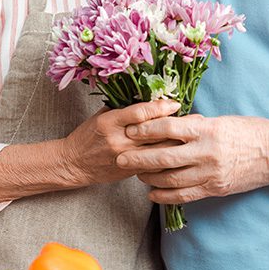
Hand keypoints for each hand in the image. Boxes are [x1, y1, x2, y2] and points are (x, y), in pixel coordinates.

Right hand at [61, 100, 180, 186]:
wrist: (74, 163)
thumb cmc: (87, 136)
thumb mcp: (102, 116)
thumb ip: (124, 108)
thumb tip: (151, 98)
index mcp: (110, 122)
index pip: (140, 113)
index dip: (161, 107)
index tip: (175, 103)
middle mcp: (119, 140)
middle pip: (154, 132)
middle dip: (176, 125)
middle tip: (195, 119)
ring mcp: (125, 158)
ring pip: (158, 150)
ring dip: (177, 143)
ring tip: (192, 135)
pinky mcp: (130, 171)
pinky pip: (154, 165)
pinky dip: (168, 157)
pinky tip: (180, 153)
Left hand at [117, 114, 268, 203]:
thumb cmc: (251, 131)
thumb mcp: (222, 120)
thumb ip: (196, 125)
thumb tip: (172, 124)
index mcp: (207, 129)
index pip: (168, 128)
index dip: (145, 130)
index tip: (130, 130)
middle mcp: (206, 152)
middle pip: (163, 156)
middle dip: (138, 158)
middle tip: (120, 158)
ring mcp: (210, 172)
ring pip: (171, 178)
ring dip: (149, 178)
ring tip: (136, 175)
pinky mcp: (215, 188)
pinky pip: (184, 195)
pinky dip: (165, 196)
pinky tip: (153, 194)